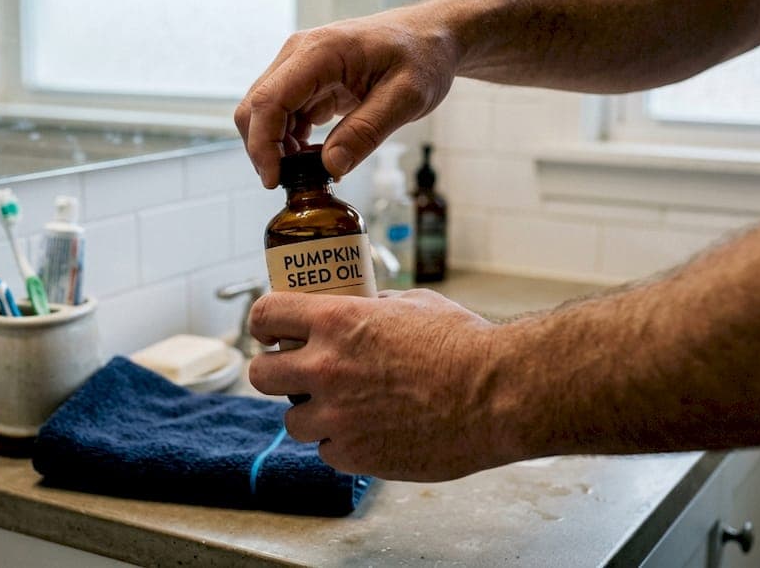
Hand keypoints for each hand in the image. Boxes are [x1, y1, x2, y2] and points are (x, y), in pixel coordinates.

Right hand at [234, 6, 459, 187]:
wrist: (432, 37)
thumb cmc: (423, 58)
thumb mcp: (406, 98)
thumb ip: (367, 131)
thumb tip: (331, 167)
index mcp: (321, 52)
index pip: (269, 100)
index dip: (263, 145)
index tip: (274, 180)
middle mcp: (300, 54)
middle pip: (256, 107)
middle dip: (264, 150)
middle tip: (292, 183)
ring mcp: (300, 66)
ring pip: (265, 113)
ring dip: (277, 147)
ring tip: (311, 173)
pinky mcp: (307, 80)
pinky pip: (283, 114)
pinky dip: (290, 141)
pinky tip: (317, 157)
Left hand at [247, 289, 509, 480]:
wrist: (498, 396)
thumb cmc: (465, 346)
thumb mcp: (413, 304)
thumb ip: (371, 307)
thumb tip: (355, 307)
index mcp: (336, 322)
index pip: (265, 315)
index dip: (265, 323)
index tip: (271, 330)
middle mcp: (326, 368)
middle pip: (261, 374)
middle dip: (275, 372)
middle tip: (296, 373)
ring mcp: (337, 416)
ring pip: (292, 419)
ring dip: (311, 412)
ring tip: (343, 407)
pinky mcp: (354, 455)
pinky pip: (327, 450)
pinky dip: (341, 443)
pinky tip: (369, 431)